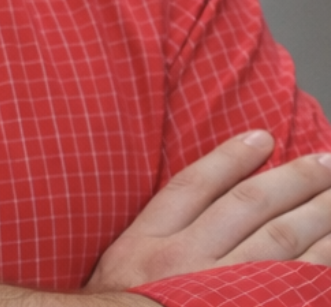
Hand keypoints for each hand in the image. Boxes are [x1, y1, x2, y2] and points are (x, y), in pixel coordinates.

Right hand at [87, 130, 330, 289]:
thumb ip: (155, 242)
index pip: (195, 185)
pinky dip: (320, 270)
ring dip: (318, 217)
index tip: (262, 136)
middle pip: (248, 208)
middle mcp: (183, 266)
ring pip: (279, 244)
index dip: (230, 157)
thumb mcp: (118, 273)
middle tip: (327, 163)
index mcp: (147, 246)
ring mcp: (219, 299)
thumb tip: (207, 209)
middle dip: (292, 181)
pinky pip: (294, 292)